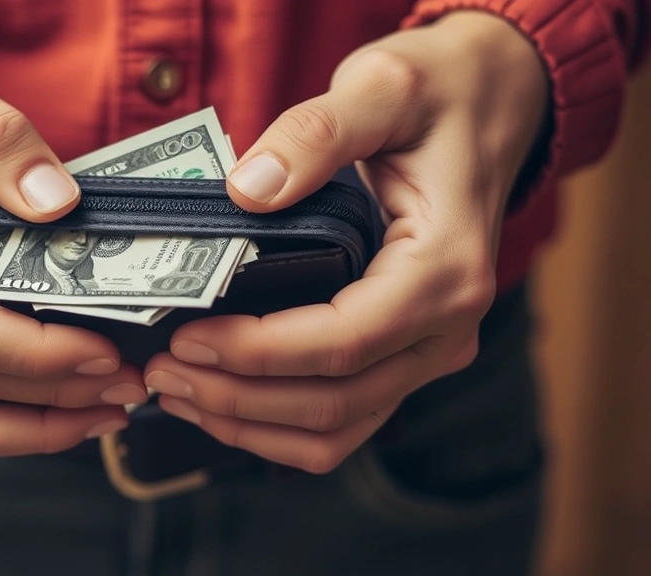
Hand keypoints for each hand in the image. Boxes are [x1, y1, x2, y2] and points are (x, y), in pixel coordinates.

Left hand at [144, 12, 547, 472]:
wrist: (489, 104)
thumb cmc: (441, 96)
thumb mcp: (384, 85)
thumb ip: (317, 133)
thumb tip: (247, 190)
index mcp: (445, 271)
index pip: (343, 341)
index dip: (257, 352)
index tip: (186, 338)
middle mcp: (446, 327)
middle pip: (334, 401)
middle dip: (237, 397)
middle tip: (161, 371)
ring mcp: (428, 350)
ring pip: (335, 427)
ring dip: (250, 424)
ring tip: (177, 391)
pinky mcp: (404, 355)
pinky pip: (342, 417)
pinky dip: (277, 423)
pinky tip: (221, 400)